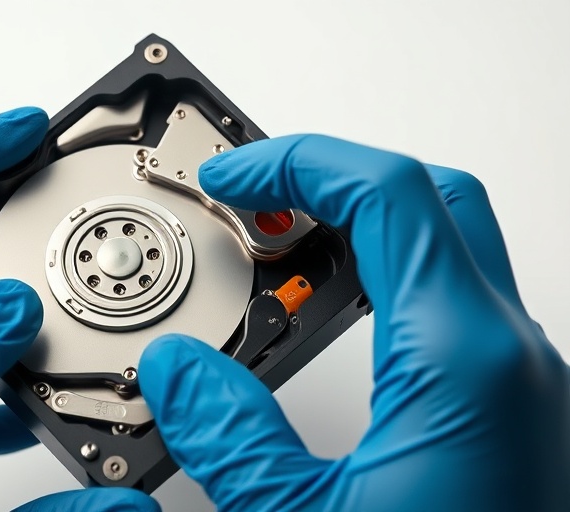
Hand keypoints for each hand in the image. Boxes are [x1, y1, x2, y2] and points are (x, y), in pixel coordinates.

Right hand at [139, 135, 569, 510]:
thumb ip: (233, 441)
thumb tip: (182, 374)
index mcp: (466, 366)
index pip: (392, 196)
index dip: (300, 165)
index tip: (232, 178)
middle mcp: (510, 359)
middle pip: (430, 201)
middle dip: (330, 179)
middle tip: (251, 202)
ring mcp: (516, 383)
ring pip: (443, 247)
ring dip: (355, 227)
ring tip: (274, 250)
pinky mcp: (504, 411)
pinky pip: (445, 304)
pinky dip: (380, 278)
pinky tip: (326, 315)